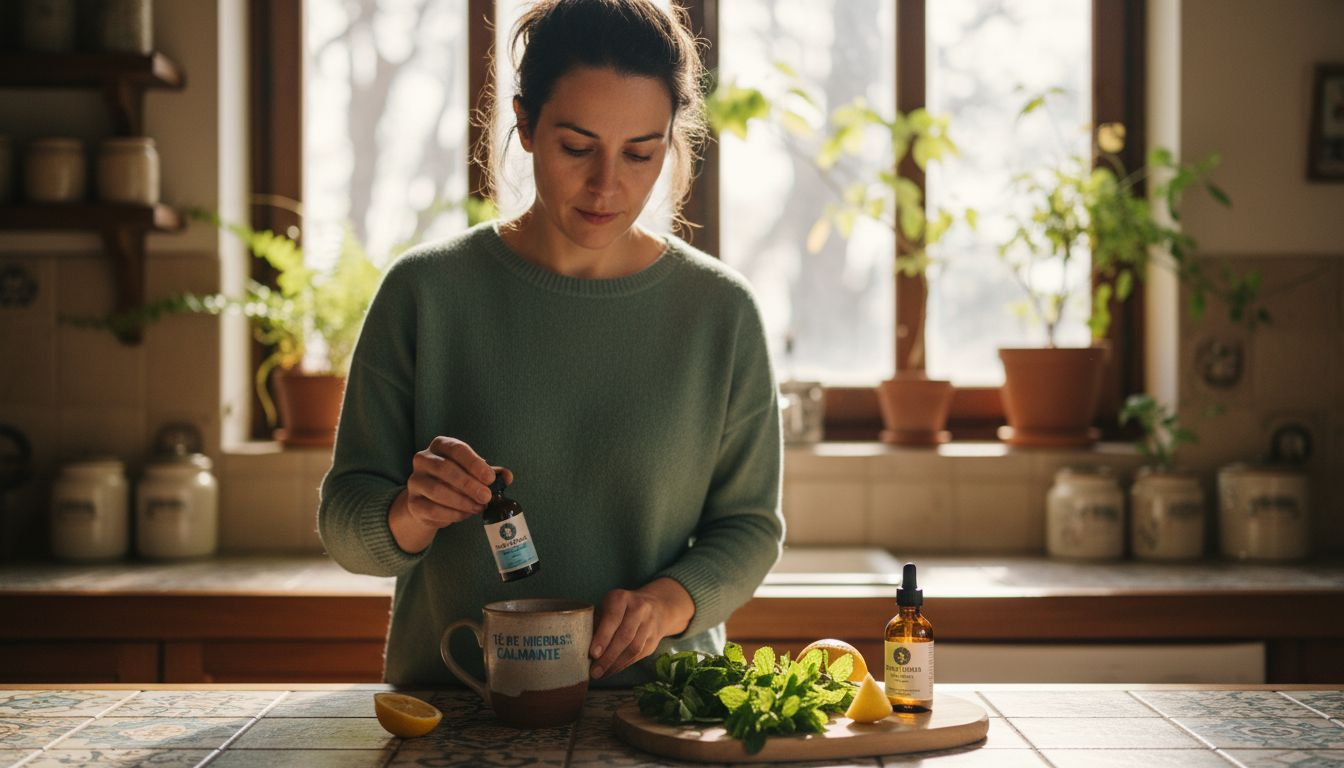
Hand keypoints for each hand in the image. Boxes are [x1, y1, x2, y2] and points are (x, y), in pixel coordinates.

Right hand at [388, 437, 512, 552]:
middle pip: (445, 469)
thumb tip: (507, 476)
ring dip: (461, 501)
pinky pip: (432, 509)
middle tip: (486, 496)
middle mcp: (423, 459)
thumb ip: (490, 473)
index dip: (474, 463)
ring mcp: (415, 481)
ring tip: (478, 507)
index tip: (490, 478)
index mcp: (440, 446)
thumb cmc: (455, 482)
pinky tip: (465, 514)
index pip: (457, 449)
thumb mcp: (474, 473)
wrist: (429, 502)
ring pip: (436, 490)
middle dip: (468, 484)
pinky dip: (452, 514)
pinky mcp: (413, 503)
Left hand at [589, 578, 694, 678]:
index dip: (603, 637)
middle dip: (608, 656)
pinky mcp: (654, 639)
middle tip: (594, 671)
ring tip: (601, 673)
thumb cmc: (621, 609)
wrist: (655, 606)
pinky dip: (623, 665)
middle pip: (624, 636)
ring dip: (615, 664)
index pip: (613, 618)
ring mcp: (649, 624)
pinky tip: (611, 670)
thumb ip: (598, 622)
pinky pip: (638, 655)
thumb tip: (581, 647)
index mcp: (622, 598)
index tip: (592, 653)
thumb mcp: (608, 606)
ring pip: (633, 648)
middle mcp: (639, 609)